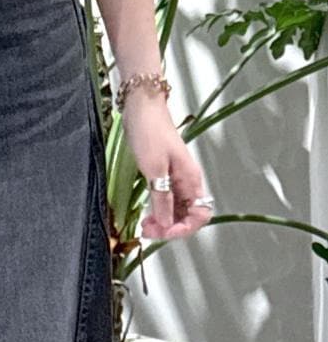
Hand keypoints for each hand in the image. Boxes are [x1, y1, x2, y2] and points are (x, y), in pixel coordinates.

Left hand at [120, 94, 212, 240]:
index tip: (164, 232)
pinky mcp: (164, 176)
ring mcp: (176, 180)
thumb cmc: (150, 131)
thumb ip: (162, 198)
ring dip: (163, 222)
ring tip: (146, 226)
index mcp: (191, 179)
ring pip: (177, 211)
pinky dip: (158, 212)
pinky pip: (167, 202)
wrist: (142, 108)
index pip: (200, 215)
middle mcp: (187, 182)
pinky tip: (147, 215)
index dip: (183, 228)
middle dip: (170, 228)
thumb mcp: (154, 169)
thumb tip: (166, 223)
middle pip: (188, 216)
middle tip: (150, 232)